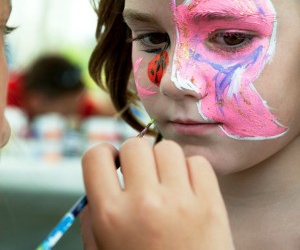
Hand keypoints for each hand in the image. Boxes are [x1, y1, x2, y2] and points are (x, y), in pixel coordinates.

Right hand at [81, 138, 234, 249]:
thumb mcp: (104, 249)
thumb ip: (95, 212)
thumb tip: (104, 175)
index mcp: (111, 216)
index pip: (96, 156)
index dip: (104, 154)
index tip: (114, 162)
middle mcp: (144, 203)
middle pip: (135, 145)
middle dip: (136, 156)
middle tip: (143, 174)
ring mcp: (180, 202)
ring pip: (167, 147)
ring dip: (165, 160)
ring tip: (168, 182)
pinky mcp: (210, 203)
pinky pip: (198, 161)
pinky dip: (191, 170)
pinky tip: (188, 189)